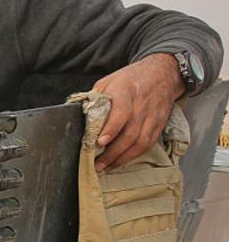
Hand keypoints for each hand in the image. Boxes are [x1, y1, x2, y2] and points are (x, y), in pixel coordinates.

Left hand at [92, 53, 184, 170]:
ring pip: (139, 142)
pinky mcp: (158, 125)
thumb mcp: (108, 82)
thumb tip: (80, 116)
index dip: (111, 129)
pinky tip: (120, 161)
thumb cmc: (130, 79)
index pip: (121, 112)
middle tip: (96, 164)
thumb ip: (96, 99)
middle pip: (129, 133)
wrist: (162, 74)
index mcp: (126, 91)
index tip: (99, 142)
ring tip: (106, 167)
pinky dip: (133, 156)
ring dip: (121, 158)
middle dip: (112, 152)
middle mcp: (141, 106)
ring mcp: (152, 117)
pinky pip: (147, 144)